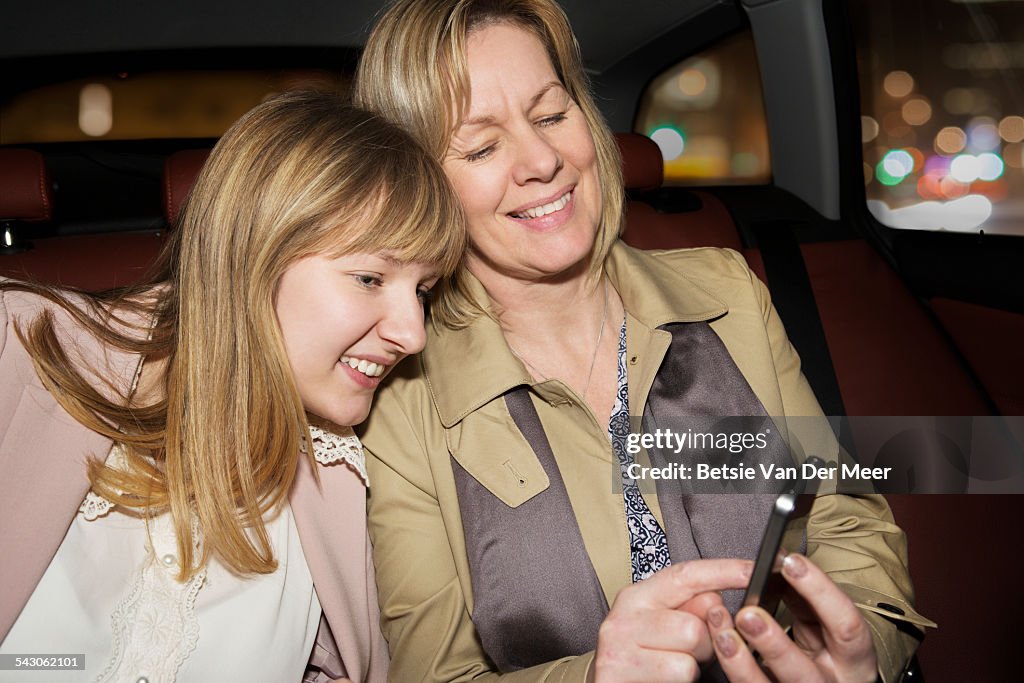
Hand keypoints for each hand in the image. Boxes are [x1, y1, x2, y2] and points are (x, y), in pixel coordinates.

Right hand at [589, 559, 752, 682]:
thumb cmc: (643, 656)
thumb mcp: (665, 626)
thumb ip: (691, 609)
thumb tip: (716, 599)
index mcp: (638, 596)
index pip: (685, 575)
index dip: (723, 571)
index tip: (753, 570)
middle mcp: (623, 616)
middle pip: (695, 625)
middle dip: (704, 645)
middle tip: (688, 652)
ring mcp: (617, 647)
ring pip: (689, 655)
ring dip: (691, 667)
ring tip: (672, 667)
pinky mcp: (617, 674)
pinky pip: (677, 674)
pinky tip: (661, 680)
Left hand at [706, 554, 876, 681]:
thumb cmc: (823, 647)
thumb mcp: (823, 625)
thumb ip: (805, 600)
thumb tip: (778, 564)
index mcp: (853, 659)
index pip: (846, 625)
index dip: (820, 591)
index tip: (789, 561)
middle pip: (803, 672)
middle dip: (773, 643)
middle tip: (748, 613)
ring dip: (741, 661)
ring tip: (723, 632)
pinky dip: (731, 666)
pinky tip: (720, 644)